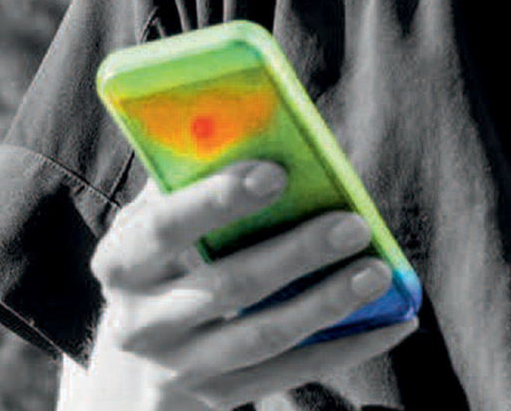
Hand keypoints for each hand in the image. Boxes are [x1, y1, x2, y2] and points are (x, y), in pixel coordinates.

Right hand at [70, 161, 417, 410]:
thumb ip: (194, 179)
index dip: (216, 200)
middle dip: (295, 253)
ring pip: (261, 336)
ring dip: (326, 304)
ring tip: (378, 273)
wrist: (141, 360)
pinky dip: (344, 348)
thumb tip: (261, 127)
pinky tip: (391, 323)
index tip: (276, 172)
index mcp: (120, 262)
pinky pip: (289, 374)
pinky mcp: (216, 399)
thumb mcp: (159, 223)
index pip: (163, 228)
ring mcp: (177, 368)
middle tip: (354, 224)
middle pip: (226, 287)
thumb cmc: (167, 261)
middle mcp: (138, 323)